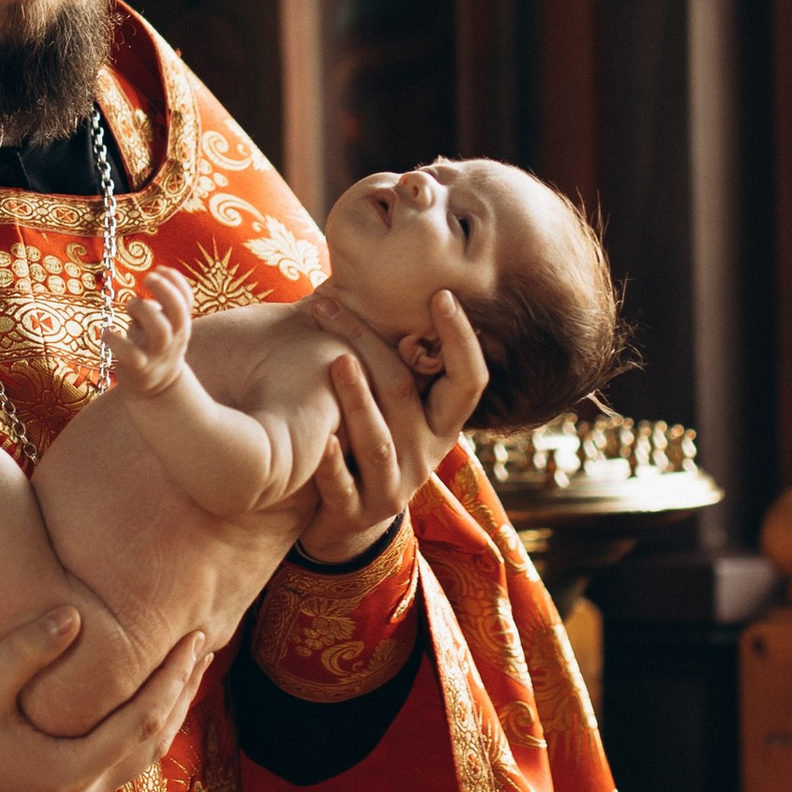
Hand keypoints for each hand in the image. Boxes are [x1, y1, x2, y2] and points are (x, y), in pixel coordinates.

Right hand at [0, 607, 209, 791]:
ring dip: (166, 715)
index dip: (174, 677)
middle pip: (152, 742)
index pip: (144, 720)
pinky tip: (143, 703)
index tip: (197, 636)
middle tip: (205, 645)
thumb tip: (75, 612)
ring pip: (139, 760)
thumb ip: (28, 649)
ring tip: (185, 671)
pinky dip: (139, 732)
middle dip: (182, 693)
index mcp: (67, 770)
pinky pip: (118, 766)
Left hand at [107, 266, 193, 398]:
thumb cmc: (155, 346)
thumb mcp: (164, 323)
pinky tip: (106, 331)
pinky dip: (116, 340)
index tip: (159, 268)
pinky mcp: (139, 368)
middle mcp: (173, 339)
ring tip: (130, 305)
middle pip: (177, 313)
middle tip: (148, 276)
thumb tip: (156, 275)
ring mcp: (157, 354)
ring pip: (159, 332)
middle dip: (164, 290)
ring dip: (144, 311)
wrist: (157, 388)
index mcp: (180, 324)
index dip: (177, 281)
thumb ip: (161, 302)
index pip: (187, 300)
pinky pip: (130, 354)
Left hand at [294, 290, 487, 562]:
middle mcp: (426, 454)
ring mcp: (393, 486)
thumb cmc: (366, 438)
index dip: (461, 339)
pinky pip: (344, 489)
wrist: (342, 517)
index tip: (441, 295)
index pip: (470, 380)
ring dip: (358, 399)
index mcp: (441, 422)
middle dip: (368, 343)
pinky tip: (320, 442)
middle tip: (329, 303)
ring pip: (379, 441)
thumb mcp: (392, 406)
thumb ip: (394, 358)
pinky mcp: (357, 514)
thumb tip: (370, 274)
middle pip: (405, 393)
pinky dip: (332, 465)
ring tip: (337, 362)